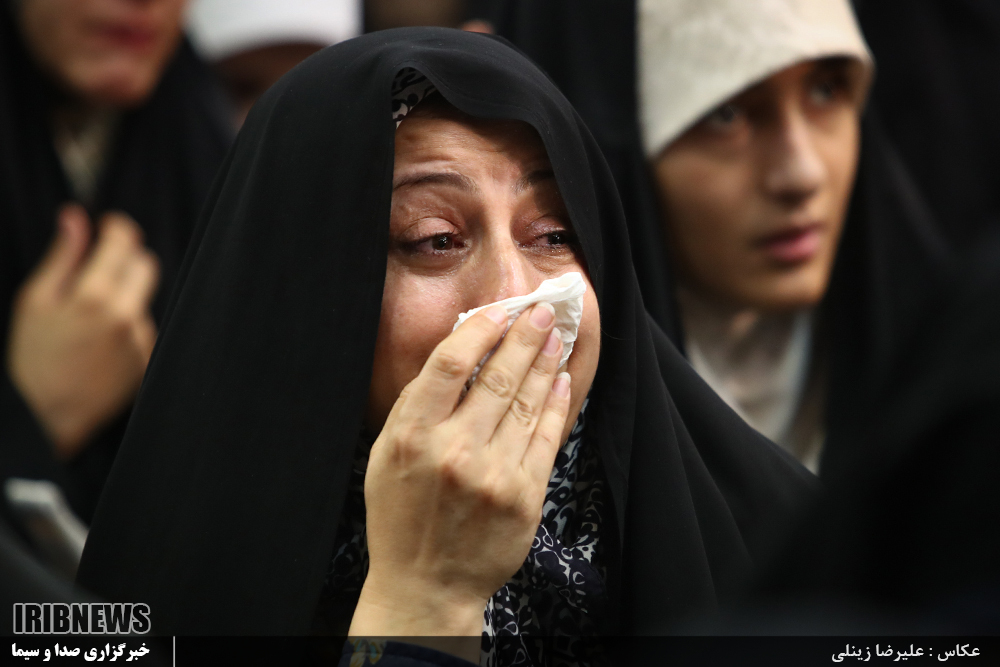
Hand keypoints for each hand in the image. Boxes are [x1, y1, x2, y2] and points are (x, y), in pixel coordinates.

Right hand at [6, 204, 159, 459]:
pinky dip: (126, 328)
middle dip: (126, 259)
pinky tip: (99, 345)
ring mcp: (142, 339)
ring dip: (123, 298)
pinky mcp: (148, 359)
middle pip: (146, 265)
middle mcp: (127, 315)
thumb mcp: (35, 300)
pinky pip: (142, 329)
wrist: (46, 415)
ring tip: (87, 323)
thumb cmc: (32, 358)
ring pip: (142, 299)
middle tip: (98, 268)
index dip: (118, 228)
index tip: (109, 227)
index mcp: (95, 296)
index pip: (125, 242)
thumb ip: (63, 256)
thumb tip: (76, 217)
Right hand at [350, 302, 570, 647]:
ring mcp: (493, 476)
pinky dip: (554, 404)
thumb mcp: (385, 456)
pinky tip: (559, 381)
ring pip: (526, 403)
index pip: (450, 364)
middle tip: (542, 311)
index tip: (498, 311)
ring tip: (554, 338)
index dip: (479, 329)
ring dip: (544, 364)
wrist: (426, 584)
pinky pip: (545, 438)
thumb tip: (457, 353)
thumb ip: (416, 406)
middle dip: (524, 337)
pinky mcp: (524, 497)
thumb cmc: (400, 515)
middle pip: (496, 378)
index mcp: (412, 436)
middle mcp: (453, 452)